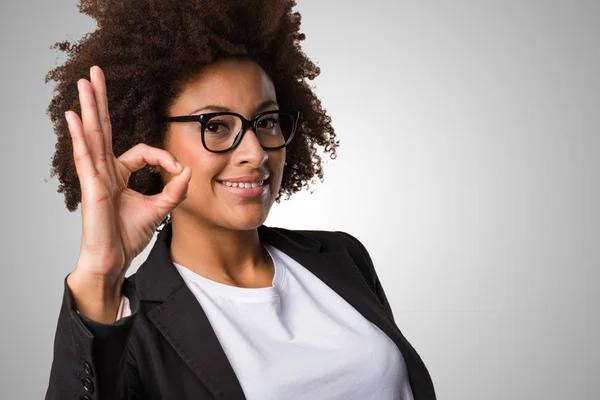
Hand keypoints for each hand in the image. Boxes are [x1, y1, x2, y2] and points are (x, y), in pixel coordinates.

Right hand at [66, 65, 190, 291]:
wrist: (114, 261)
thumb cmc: (128, 237)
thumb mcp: (159, 209)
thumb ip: (174, 191)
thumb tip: (188, 172)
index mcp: (119, 174)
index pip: (143, 151)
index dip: (164, 157)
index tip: (179, 170)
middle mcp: (105, 171)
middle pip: (103, 129)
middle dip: (100, 100)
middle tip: (96, 72)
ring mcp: (96, 178)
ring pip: (92, 136)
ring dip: (89, 107)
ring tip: (84, 83)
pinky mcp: (92, 188)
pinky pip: (86, 158)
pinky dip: (80, 136)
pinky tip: (74, 116)